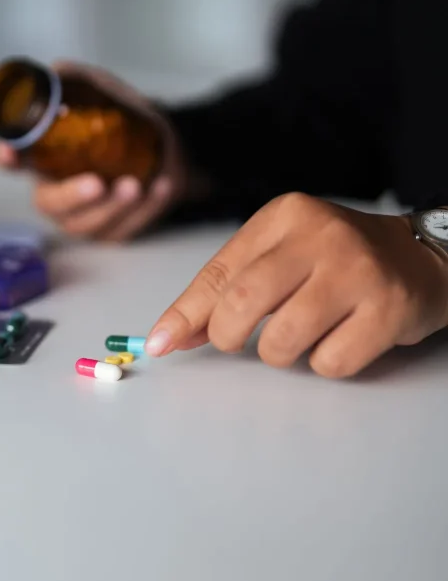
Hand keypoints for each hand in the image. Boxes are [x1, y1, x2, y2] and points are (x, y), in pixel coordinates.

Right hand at [0, 60, 192, 240]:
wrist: (165, 148)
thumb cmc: (122, 123)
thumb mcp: (103, 93)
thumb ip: (78, 81)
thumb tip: (57, 69)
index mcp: (46, 160)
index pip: (16, 162)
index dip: (7, 158)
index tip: (9, 151)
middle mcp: (58, 191)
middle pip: (50, 204)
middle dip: (72, 196)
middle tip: (97, 182)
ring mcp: (84, 215)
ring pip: (88, 223)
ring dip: (112, 207)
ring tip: (136, 184)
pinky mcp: (112, 231)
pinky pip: (125, 228)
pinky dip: (146, 209)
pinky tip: (161, 187)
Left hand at [145, 193, 447, 377]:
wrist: (422, 256)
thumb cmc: (333, 262)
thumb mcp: (278, 255)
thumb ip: (226, 289)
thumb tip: (172, 335)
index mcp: (283, 217)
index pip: (218, 272)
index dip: (184, 314)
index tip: (160, 344)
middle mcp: (320, 235)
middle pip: (243, 303)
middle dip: (226, 336)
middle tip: (236, 342)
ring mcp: (358, 270)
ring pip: (283, 340)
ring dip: (279, 354)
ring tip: (299, 336)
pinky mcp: (389, 308)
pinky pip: (330, 361)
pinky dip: (325, 363)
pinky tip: (340, 338)